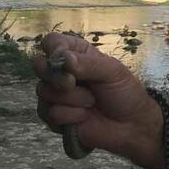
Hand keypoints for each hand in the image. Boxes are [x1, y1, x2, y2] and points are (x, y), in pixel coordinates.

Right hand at [33, 32, 161, 164]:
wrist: (130, 126)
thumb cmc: (125, 93)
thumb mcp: (112, 72)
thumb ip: (88, 64)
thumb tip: (63, 59)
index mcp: (76, 54)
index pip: (52, 42)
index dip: (54, 49)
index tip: (66, 60)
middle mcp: (62, 73)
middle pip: (39, 66)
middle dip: (56, 77)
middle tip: (73, 83)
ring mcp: (56, 95)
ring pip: (44, 92)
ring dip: (72, 99)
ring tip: (91, 102)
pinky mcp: (55, 116)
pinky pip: (50, 113)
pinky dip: (71, 116)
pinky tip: (85, 117)